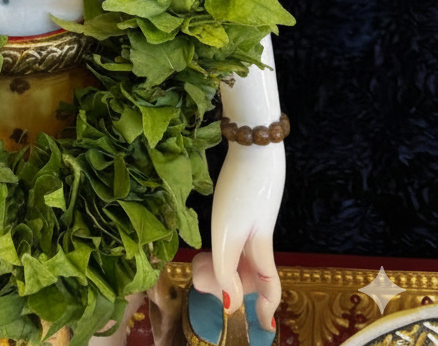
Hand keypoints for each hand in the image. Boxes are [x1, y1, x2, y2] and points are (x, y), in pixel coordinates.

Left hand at [191, 142, 284, 333]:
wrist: (252, 141)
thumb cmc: (240, 190)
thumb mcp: (227, 232)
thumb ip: (226, 267)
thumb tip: (227, 304)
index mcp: (260, 245)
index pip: (268, 285)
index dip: (266, 307)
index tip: (263, 326)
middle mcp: (261, 234)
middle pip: (249, 271)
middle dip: (226, 281)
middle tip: (200, 275)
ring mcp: (255, 217)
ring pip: (241, 253)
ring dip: (221, 262)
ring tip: (200, 258)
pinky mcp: (247, 202)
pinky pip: (237, 236)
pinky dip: (223, 244)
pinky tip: (209, 239)